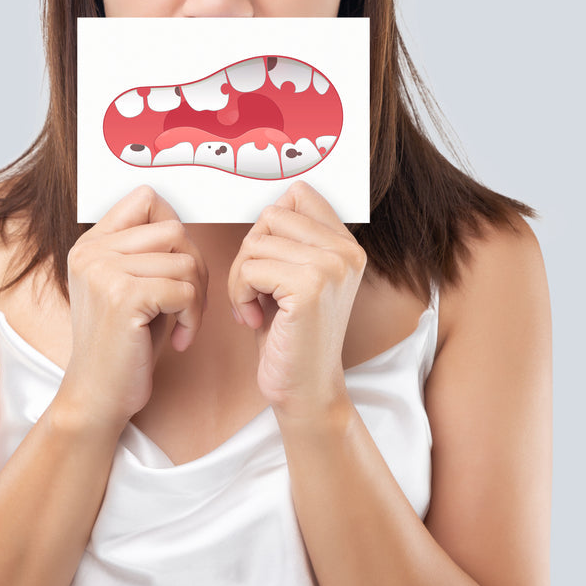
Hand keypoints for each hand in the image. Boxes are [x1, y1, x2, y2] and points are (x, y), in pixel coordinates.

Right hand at [58, 185, 208, 430]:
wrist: (97, 396)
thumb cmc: (123, 346)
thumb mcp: (130, 288)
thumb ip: (147, 253)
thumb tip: (184, 226)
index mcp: (91, 244)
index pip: (146, 199)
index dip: (175, 229)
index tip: (177, 267)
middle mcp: (92, 251)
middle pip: (174, 230)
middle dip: (194, 267)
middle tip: (188, 305)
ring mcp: (104, 271)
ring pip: (186, 261)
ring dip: (196, 299)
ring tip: (182, 325)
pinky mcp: (123, 297)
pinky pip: (185, 290)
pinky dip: (192, 318)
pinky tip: (178, 340)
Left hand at [227, 180, 366, 417]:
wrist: (305, 390)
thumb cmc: (290, 336)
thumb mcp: (295, 278)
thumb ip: (290, 241)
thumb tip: (267, 206)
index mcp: (346, 245)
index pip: (298, 194)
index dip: (268, 225)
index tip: (266, 261)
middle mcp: (346, 252)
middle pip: (271, 216)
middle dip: (248, 253)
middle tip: (253, 291)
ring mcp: (331, 267)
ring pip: (256, 242)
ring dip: (240, 278)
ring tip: (253, 307)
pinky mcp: (310, 287)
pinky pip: (250, 269)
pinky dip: (240, 294)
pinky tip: (252, 319)